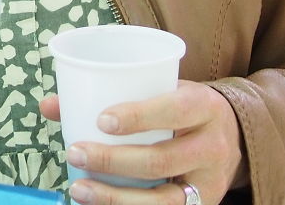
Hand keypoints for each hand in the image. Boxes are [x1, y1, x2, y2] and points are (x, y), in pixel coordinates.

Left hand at [39, 81, 247, 204]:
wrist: (235, 137)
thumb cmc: (182, 108)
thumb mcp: (160, 90)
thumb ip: (110, 93)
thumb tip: (49, 106)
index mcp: (203, 107)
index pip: (173, 111)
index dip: (138, 117)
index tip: (101, 121)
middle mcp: (211, 146)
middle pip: (161, 160)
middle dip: (113, 161)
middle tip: (75, 152)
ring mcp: (210, 183)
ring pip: (164, 200)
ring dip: (116, 198)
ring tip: (79, 189)